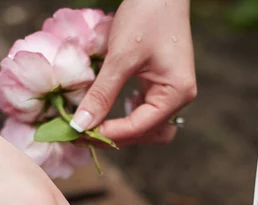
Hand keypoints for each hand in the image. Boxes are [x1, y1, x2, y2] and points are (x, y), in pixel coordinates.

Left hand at [70, 0, 195, 145]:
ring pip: (146, 129)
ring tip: (93, 127)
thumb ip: (101, 94)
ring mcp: (172, 93)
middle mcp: (179, 99)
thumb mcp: (120, 57)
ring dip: (121, 131)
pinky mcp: (163, 85)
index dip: (108, 134)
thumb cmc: (147, 14)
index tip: (78, 134)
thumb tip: (81, 125)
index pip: (139, 128)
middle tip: (81, 134)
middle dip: (114, 136)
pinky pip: (145, 113)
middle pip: (145, 134)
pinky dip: (127, 118)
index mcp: (176, 94)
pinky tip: (109, 112)